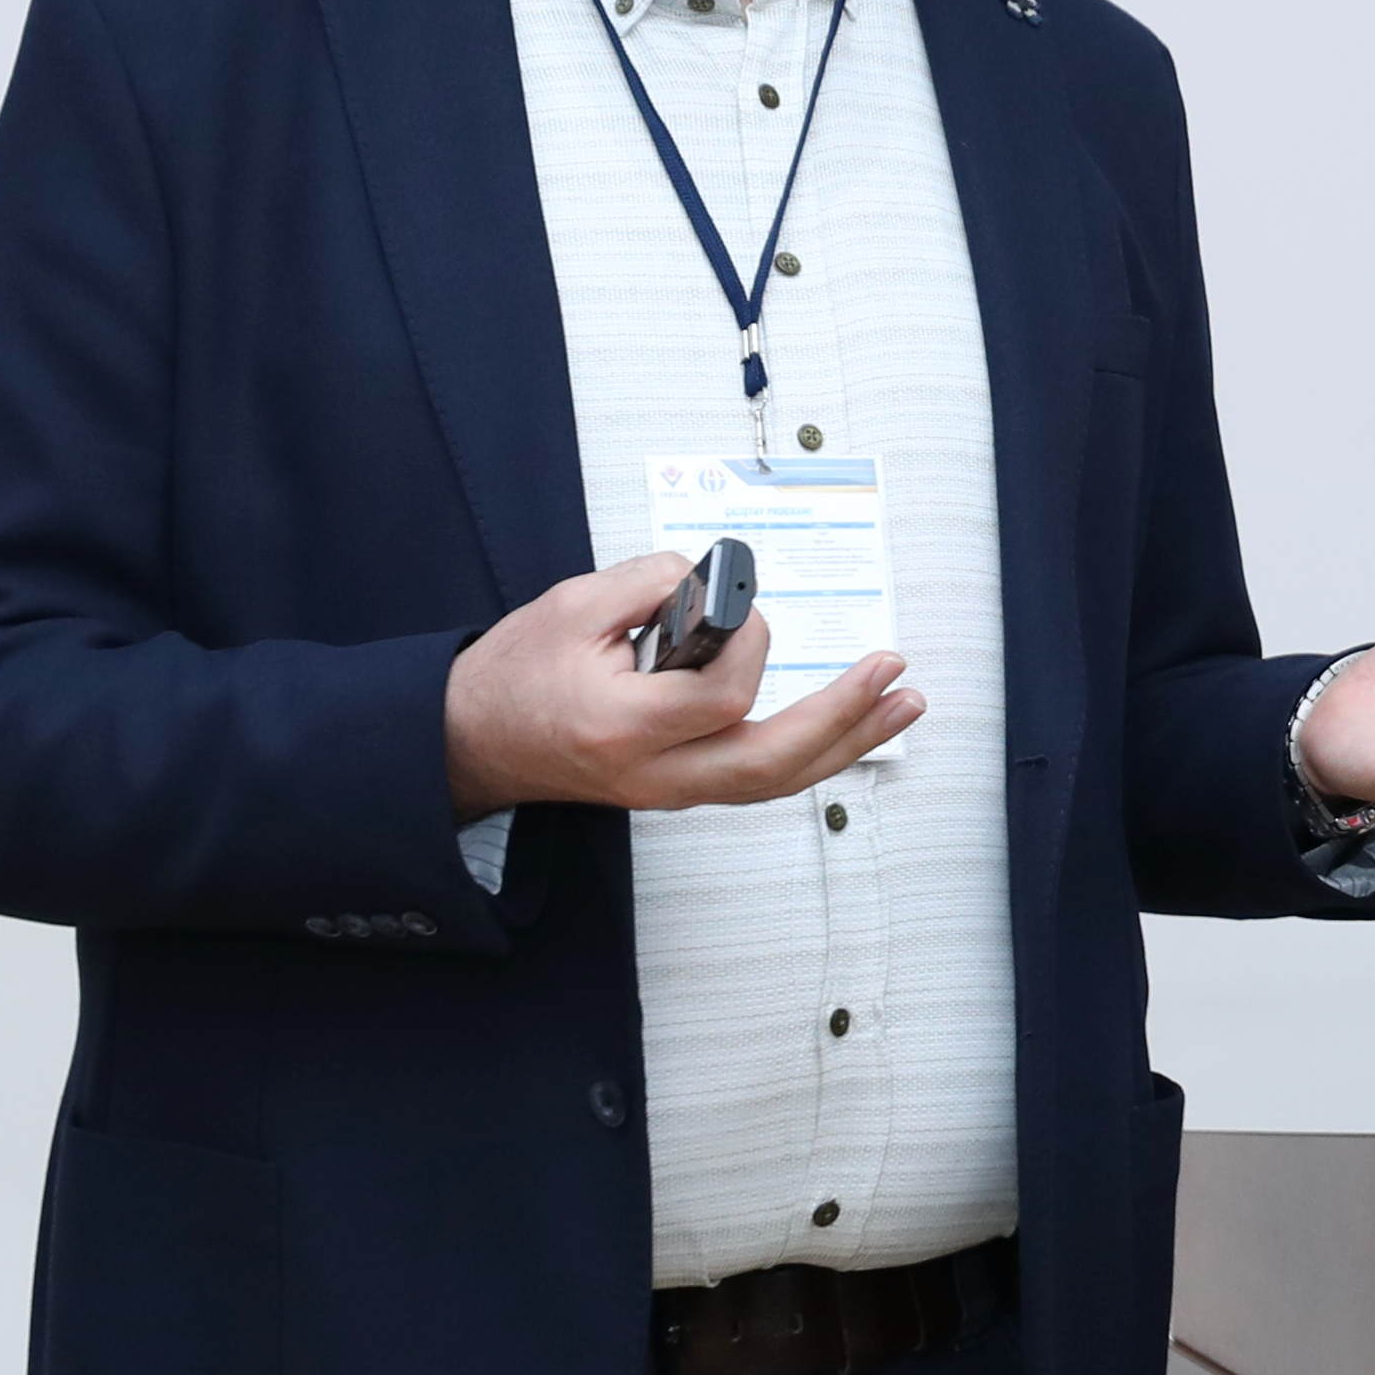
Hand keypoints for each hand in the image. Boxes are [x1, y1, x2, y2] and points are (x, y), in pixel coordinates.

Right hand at [443, 553, 922, 817]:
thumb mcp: (572, 605)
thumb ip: (651, 584)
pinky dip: (810, 752)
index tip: (738, 606)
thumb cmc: (516, 673)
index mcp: (621, 726)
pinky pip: (756, 776)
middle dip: (842, 721)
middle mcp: (653, 774)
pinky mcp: (678, 787)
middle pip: (769, 765)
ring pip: (772, 782)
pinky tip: (851, 726)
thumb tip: (719, 583)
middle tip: (893, 677)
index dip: (747, 642)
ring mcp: (668, 791)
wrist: (472, 740)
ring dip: (845, 743)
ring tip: (902, 705)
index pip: (721, 697)